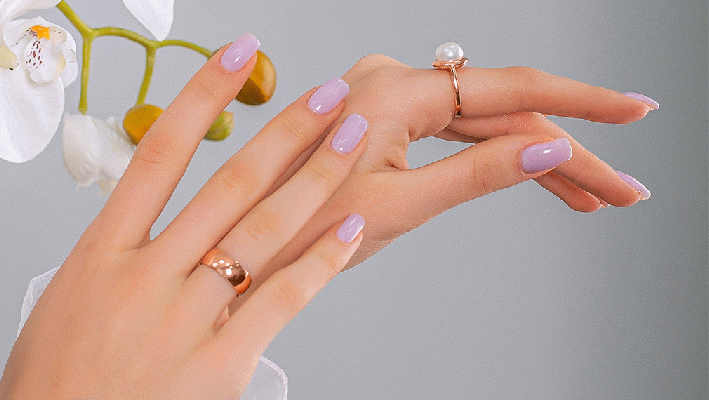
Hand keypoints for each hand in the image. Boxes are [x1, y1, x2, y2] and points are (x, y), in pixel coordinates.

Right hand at [0, 35, 366, 398]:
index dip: (201, 97)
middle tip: (326, 96)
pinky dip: (321, 261)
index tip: (235, 57)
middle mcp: (145, 276)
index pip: (158, 156)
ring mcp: (183, 319)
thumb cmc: (54, 392)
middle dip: (285, 132)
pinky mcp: (219, 365)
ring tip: (350, 140)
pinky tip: (350, 229)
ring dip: (313, 178)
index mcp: (100, 257)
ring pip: (261, 230)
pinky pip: (281, 299)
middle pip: (228, 184)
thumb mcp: (64, 311)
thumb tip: (148, 245)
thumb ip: (112, 267)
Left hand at [234, 54, 654, 304]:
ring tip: (585, 197)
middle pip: (499, 110)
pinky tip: (529, 174)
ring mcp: (381, 98)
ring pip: (476, 124)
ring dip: (532, 157)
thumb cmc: (296, 230)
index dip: (581, 104)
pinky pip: (447, 132)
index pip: (509, 90)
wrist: (237, 243)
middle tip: (617, 190)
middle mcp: (388, 81)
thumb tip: (550, 145)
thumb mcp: (399, 207)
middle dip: (564, 150)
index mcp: (392, 92)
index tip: (633, 111)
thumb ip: (479, 173)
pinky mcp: (377, 119)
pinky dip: (488, 157)